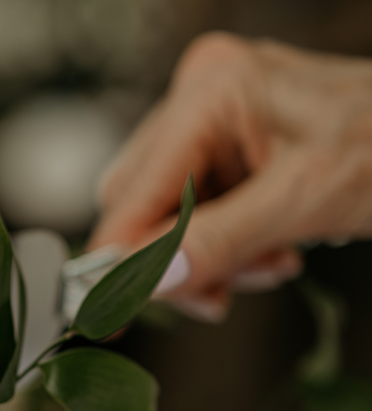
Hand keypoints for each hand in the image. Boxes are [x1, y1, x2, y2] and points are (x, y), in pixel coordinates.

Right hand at [89, 32, 371, 321]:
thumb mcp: (303, 202)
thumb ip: (219, 241)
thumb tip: (146, 282)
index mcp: (213, 90)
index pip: (134, 191)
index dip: (121, 260)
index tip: (106, 320)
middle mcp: (204, 94)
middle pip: (141, 204)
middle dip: (179, 260)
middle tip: (221, 298)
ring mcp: (217, 117)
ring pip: (169, 215)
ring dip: (211, 258)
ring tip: (272, 265)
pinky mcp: (234, 143)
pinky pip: (201, 210)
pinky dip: (230, 245)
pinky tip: (276, 250)